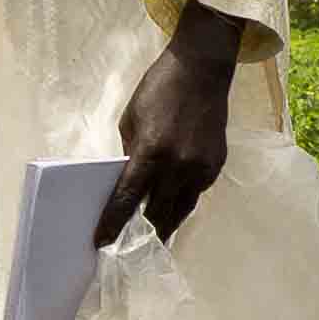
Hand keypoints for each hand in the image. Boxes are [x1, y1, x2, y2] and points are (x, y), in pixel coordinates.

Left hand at [100, 1, 251, 246]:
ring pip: (181, 211)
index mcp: (151, 152)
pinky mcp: (216, 165)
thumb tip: (130, 183)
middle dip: (142, 234)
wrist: (203, 69)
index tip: (102, 243)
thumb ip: (131, 155)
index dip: (113, 224)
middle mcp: (179, 166)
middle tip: (128, 249)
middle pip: (158, 214)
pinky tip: (171, 208)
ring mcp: (201, 168)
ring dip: (164, 225)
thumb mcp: (131, 120)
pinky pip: (195, 194)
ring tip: (151, 240)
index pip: (128, 199)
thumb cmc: (159, 88)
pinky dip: (181, 202)